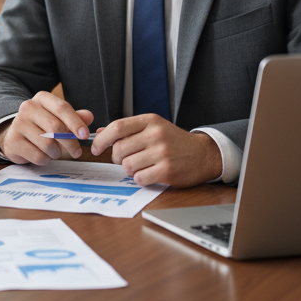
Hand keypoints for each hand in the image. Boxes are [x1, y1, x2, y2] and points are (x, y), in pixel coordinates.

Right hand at [0, 91, 95, 164]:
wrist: (16, 135)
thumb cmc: (41, 126)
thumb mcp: (58, 118)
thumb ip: (75, 117)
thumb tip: (89, 117)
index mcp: (42, 98)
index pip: (62, 108)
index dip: (75, 122)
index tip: (85, 135)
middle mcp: (28, 108)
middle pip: (56, 127)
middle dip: (70, 142)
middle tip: (77, 152)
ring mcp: (18, 124)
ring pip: (47, 144)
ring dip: (57, 153)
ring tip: (56, 152)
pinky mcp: (13, 142)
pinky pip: (38, 156)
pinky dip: (46, 160)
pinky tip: (44, 155)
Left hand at [89, 115, 221, 186]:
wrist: (203, 154)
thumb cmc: (175, 142)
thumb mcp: (153, 128)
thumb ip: (128, 130)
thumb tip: (100, 132)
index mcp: (151, 121)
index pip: (117, 127)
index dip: (102, 139)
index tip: (96, 148)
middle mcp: (156, 135)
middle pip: (119, 149)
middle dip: (116, 158)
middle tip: (124, 159)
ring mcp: (162, 153)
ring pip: (128, 165)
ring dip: (129, 170)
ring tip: (141, 166)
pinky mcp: (168, 170)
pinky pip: (140, 178)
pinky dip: (140, 179)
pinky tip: (149, 174)